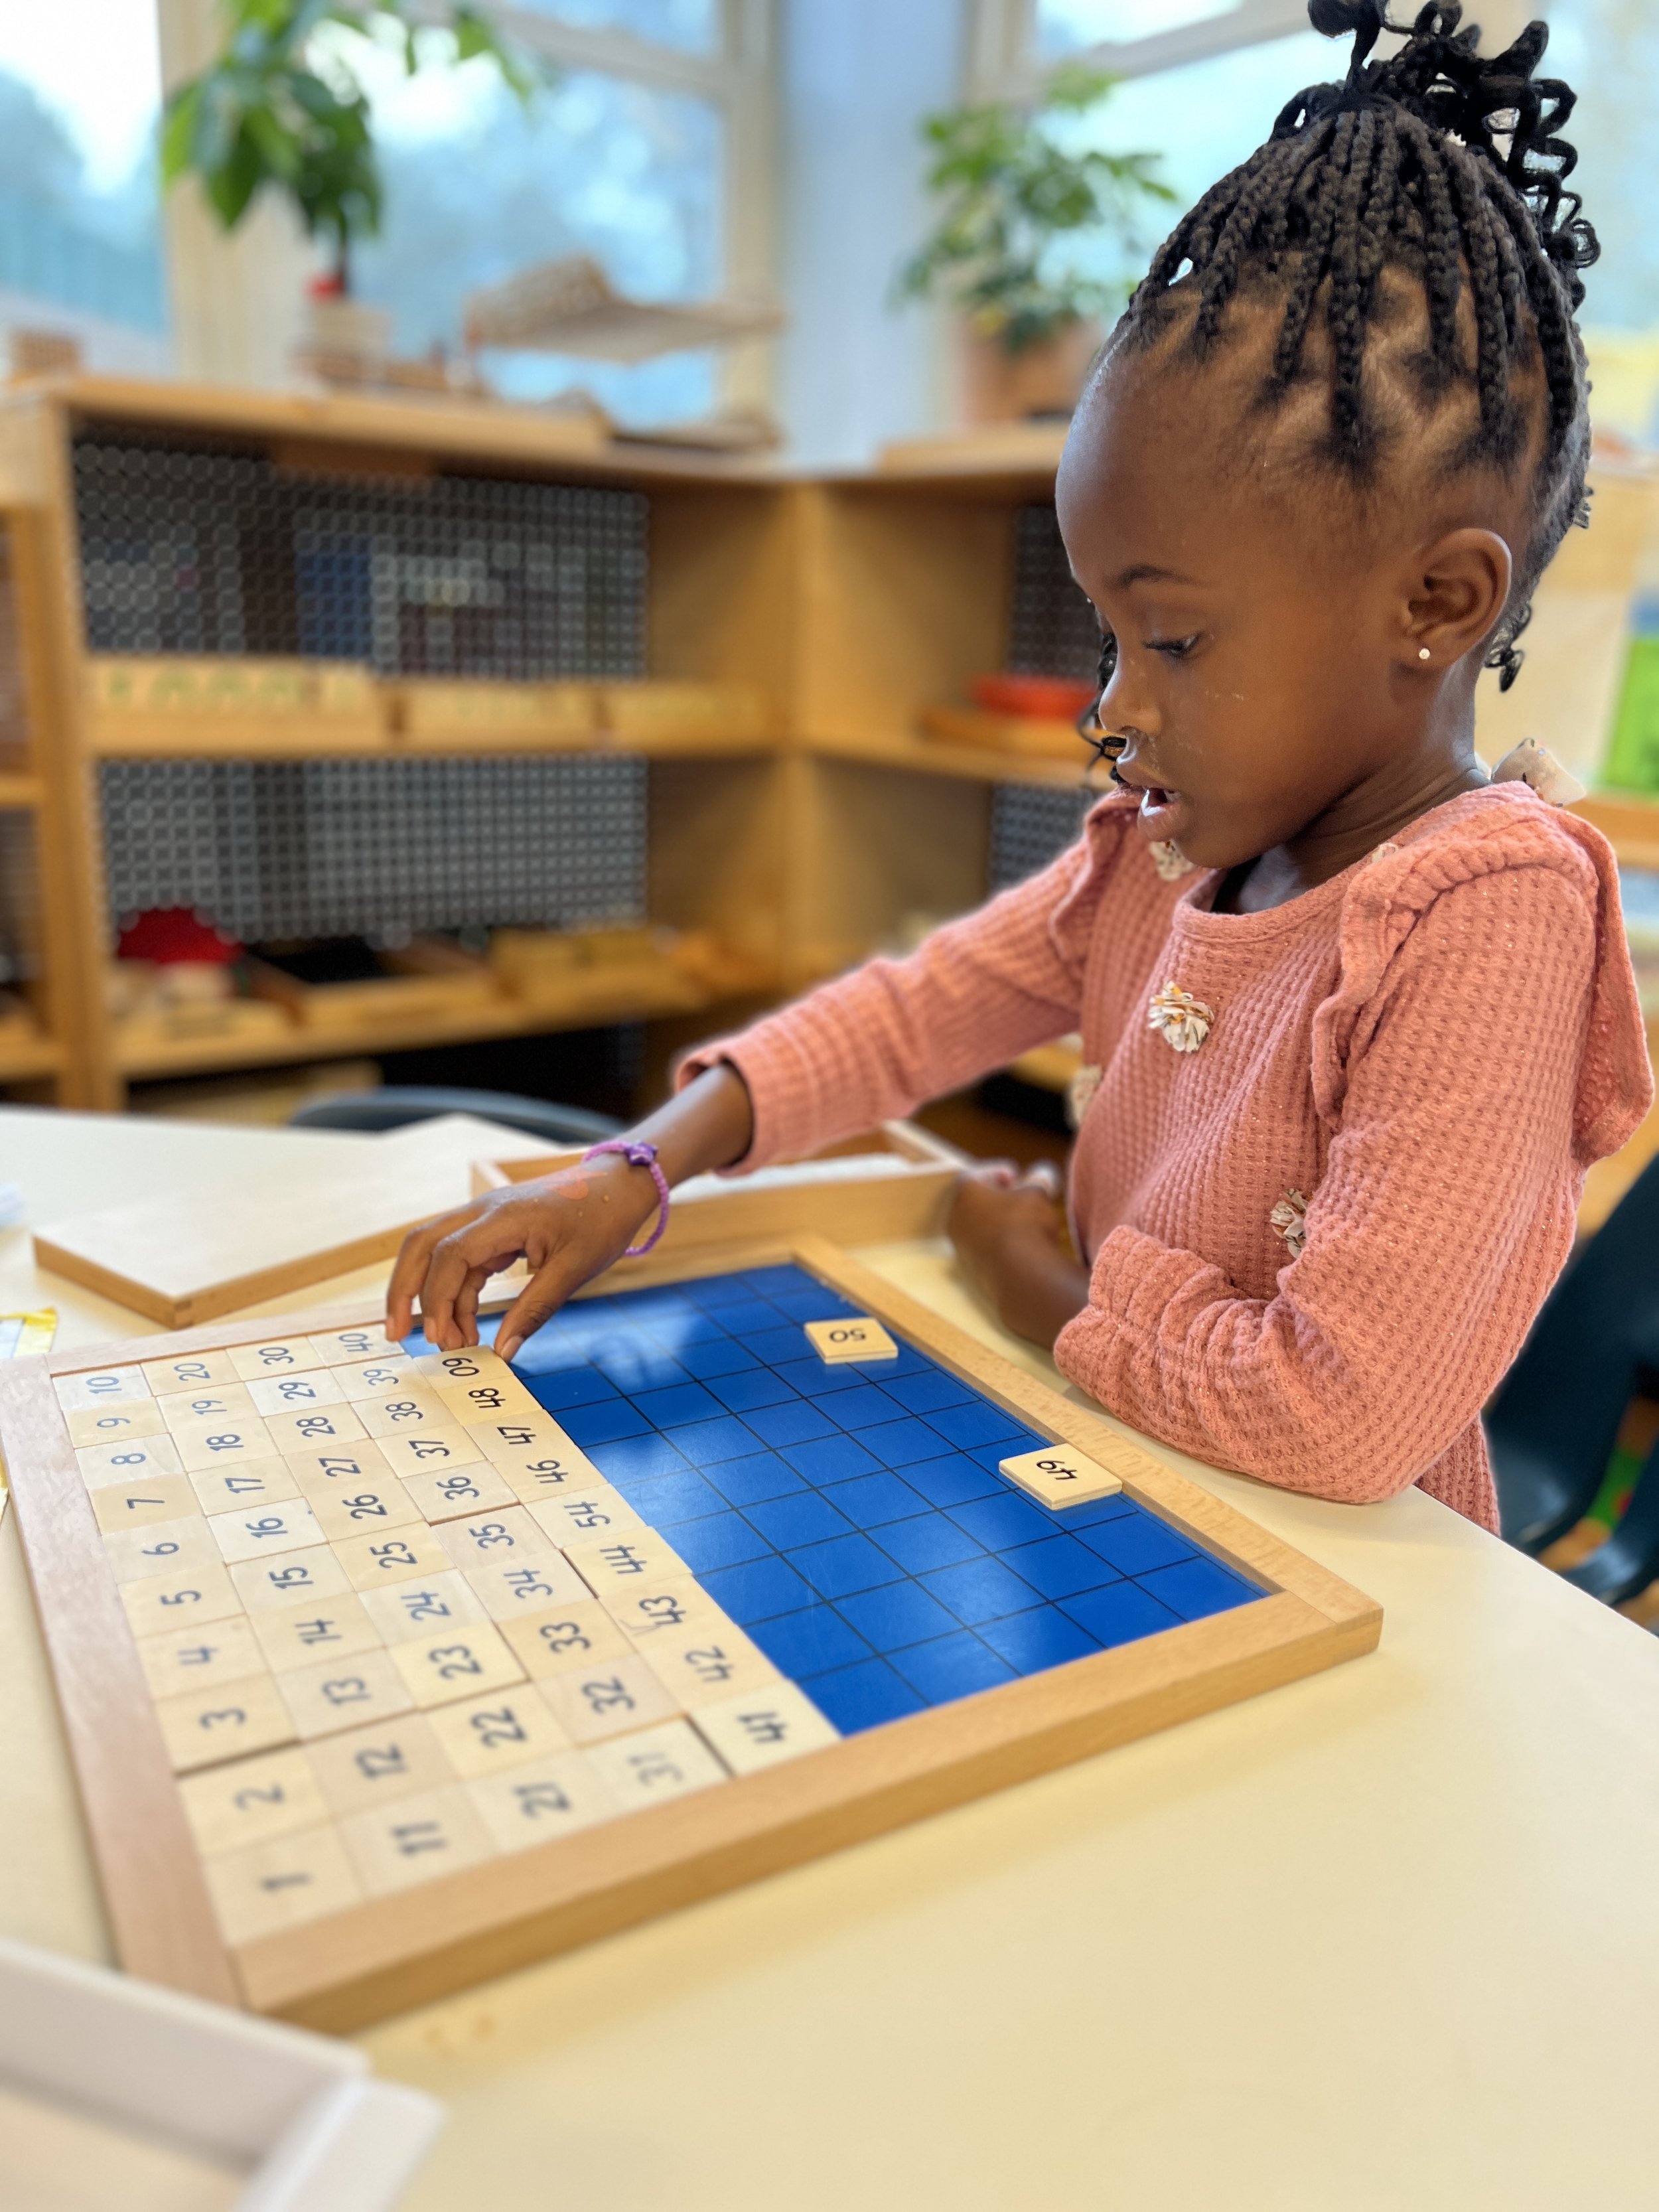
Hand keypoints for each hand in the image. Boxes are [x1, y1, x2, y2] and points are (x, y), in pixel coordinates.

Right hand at [387, 1156, 656, 1359]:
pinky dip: (458, 1293)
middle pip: (421, 1246)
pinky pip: (461, 1261)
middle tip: (396, 1334)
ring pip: (436, 1254)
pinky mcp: (493, 1231)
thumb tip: (504, 1352)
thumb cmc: (601, 1221)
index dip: (436, 1298)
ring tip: (450, 1342)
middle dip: (403, 1290)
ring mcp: (485, 1219)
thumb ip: (535, 1310)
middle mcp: (483, 1212)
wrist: (618, 1187)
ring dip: (434, 1297)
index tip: (438, 1337)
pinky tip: (467, 1325)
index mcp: (503, 1217)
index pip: (448, 1255)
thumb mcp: (573, 1270)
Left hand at [947, 1159, 1090, 1349]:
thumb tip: (1043, 1173)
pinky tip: (1021, 1246)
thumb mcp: (1038, 1194)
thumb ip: (1039, 1179)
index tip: (1015, 1173)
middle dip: (998, 1196)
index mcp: (965, 1194)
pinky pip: (985, 1247)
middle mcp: (956, 1219)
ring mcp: (961, 1247)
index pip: (976, 1175)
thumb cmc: (1026, 1224)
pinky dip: (999, 1241)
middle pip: (975, 1201)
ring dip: (999, 1220)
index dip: (997, 1170)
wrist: (1020, 1276)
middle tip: (1020, 1195)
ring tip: (1025, 1221)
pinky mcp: (972, 1269)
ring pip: (979, 1226)